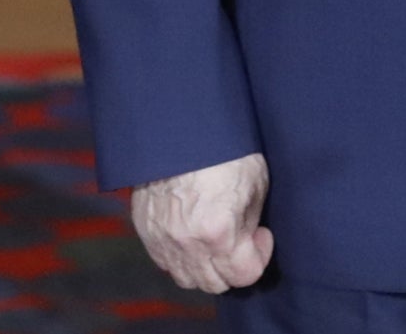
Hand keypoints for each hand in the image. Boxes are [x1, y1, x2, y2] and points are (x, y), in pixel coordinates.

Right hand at [131, 152, 272, 293]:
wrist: (178, 122)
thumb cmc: (223, 146)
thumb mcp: (254, 182)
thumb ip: (250, 221)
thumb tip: (247, 238)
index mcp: (219, 231)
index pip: (244, 275)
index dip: (259, 256)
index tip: (260, 236)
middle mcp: (188, 242)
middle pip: (215, 283)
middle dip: (233, 267)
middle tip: (239, 239)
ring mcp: (162, 237)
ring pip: (186, 278)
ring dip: (204, 267)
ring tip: (213, 242)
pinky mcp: (145, 228)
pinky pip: (163, 261)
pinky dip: (180, 257)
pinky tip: (191, 235)